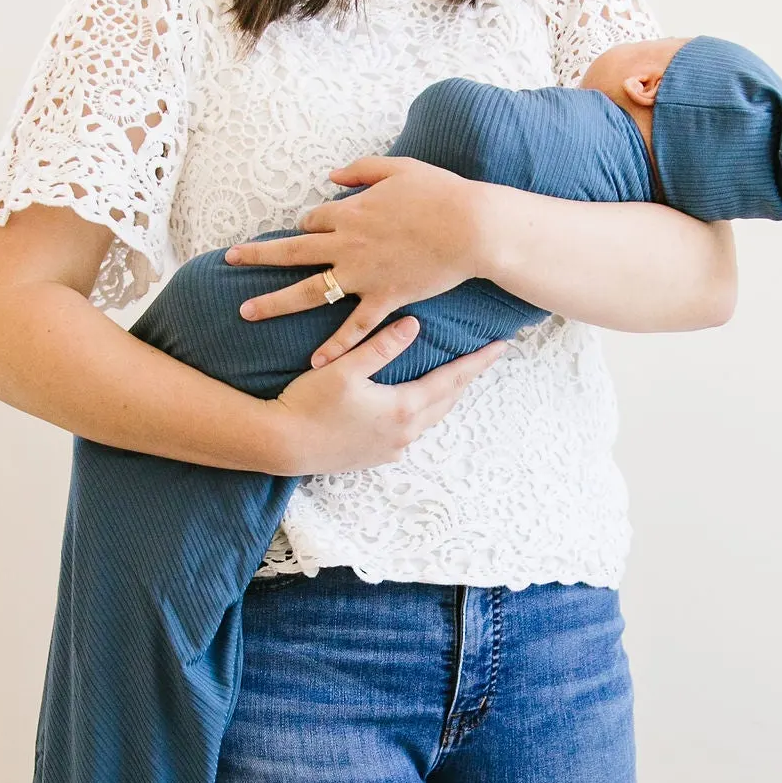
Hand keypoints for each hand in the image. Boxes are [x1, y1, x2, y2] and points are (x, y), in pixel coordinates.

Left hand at [224, 155, 491, 362]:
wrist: (470, 227)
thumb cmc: (441, 194)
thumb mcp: (399, 167)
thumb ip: (362, 170)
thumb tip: (332, 175)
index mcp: (350, 212)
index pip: (312, 220)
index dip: (307, 225)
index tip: (308, 230)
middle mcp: (347, 245)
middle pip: (291, 252)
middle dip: (257, 255)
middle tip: (229, 258)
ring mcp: (363, 275)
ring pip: (309, 291)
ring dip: (274, 303)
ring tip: (245, 311)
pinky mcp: (384, 298)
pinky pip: (353, 327)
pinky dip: (334, 346)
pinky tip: (314, 363)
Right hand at [268, 316, 511, 473]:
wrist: (281, 445)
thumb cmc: (309, 404)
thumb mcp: (345, 369)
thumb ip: (381, 346)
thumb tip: (414, 325)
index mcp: (403, 408)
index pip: (452, 380)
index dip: (477, 362)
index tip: (501, 347)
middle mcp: (404, 433)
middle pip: (446, 401)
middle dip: (466, 379)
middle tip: (484, 359)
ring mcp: (390, 449)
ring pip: (429, 419)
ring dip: (444, 397)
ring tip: (455, 380)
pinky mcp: (374, 457)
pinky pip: (409, 433)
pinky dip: (421, 415)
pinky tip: (415, 408)